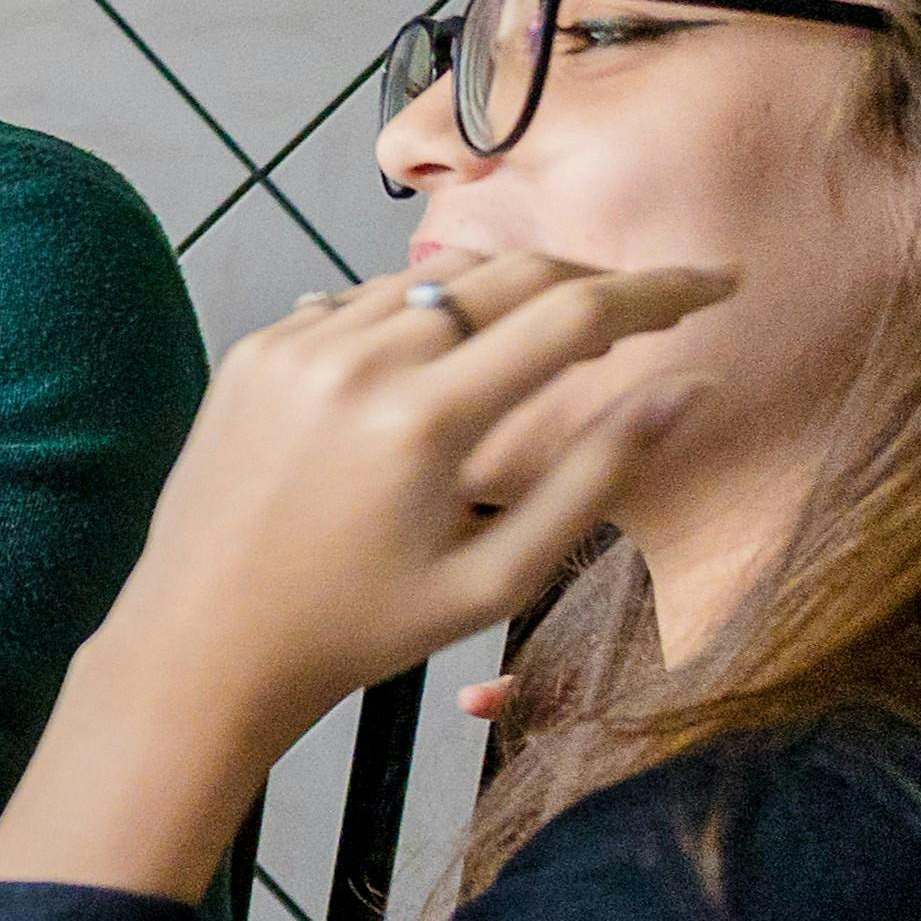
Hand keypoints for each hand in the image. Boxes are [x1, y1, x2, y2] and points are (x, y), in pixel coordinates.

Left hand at [0, 251, 723, 898]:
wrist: (203, 645)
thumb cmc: (360, 630)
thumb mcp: (497, 578)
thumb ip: (599, 475)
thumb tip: (692, 386)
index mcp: (424, 419)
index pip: (573, 313)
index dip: (660, 291)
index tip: (717, 284)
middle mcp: (356, 360)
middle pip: (509, 275)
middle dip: (589, 285)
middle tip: (634, 320)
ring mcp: (295, 345)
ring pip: (436, 280)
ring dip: (505, 295)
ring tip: (543, 342)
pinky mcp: (256, 351)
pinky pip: (362, 301)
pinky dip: (420, 316)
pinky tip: (442, 362)